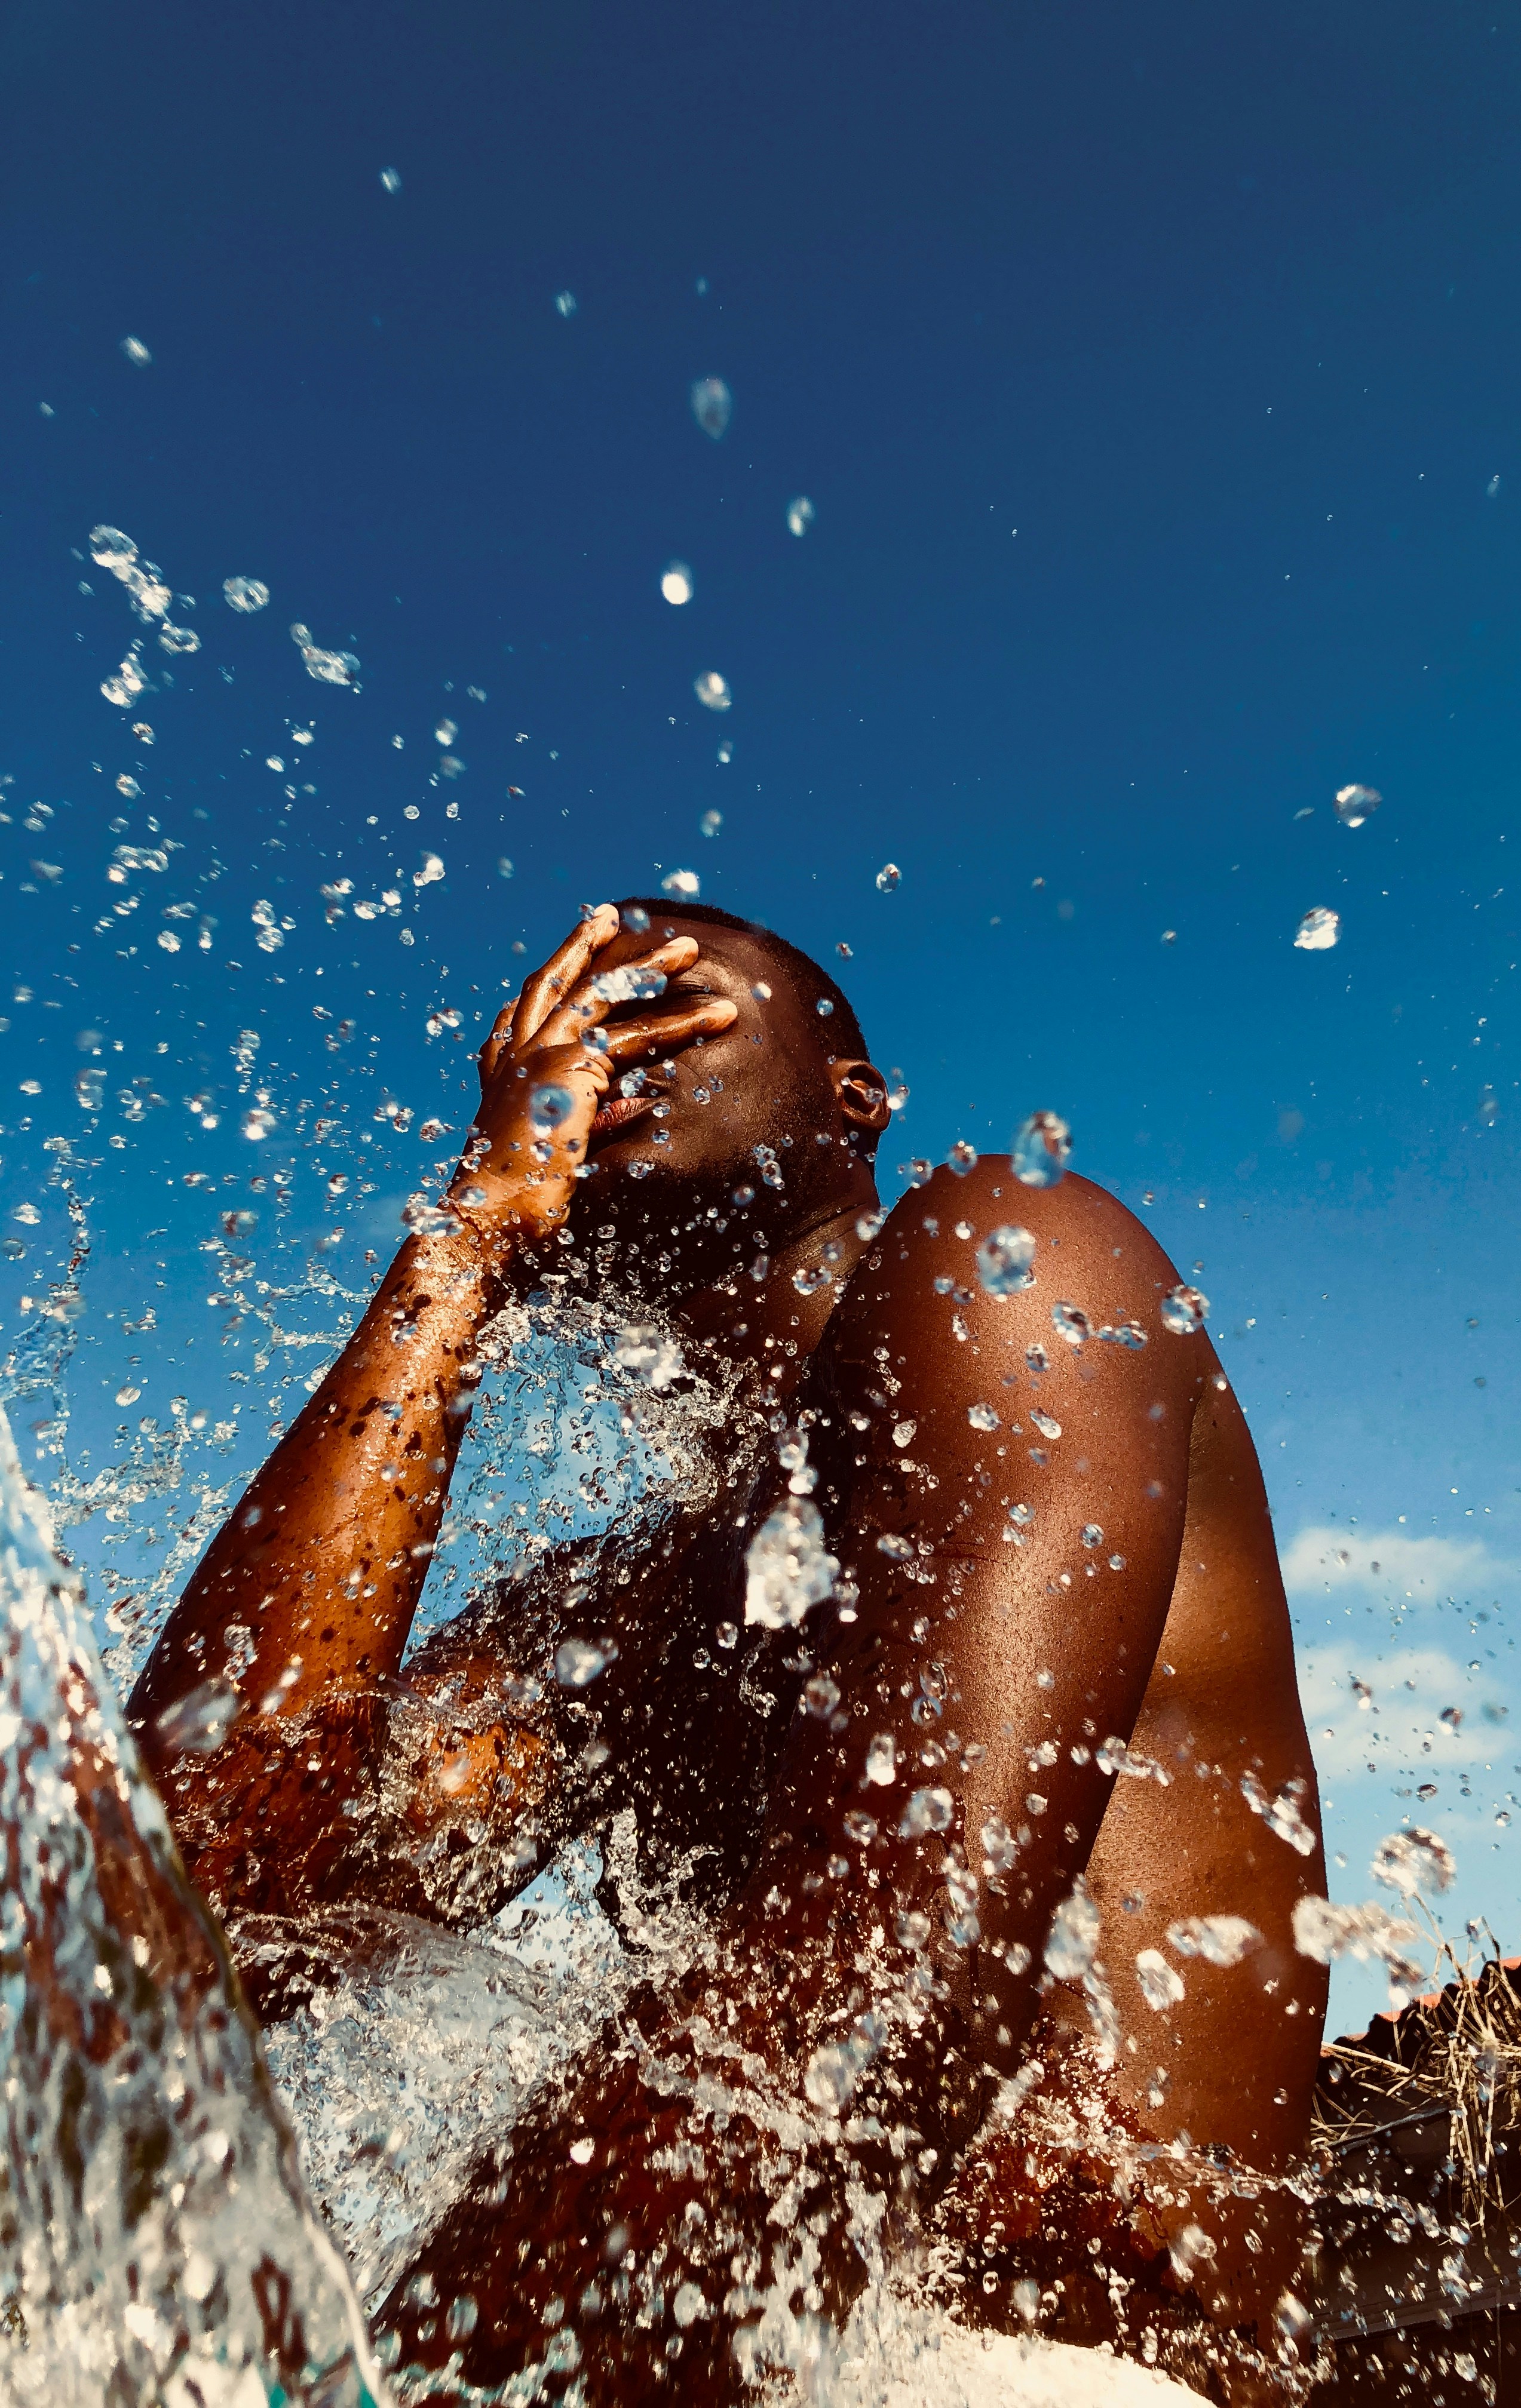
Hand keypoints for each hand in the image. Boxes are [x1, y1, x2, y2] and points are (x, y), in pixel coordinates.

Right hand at [447, 904, 735, 1238]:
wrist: (485, 1232)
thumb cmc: (509, 1217)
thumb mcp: (547, 1160)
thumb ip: (581, 1126)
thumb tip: (623, 1114)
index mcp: (501, 1077)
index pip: (521, 1014)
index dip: (547, 979)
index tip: (565, 957)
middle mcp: (515, 1058)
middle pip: (555, 982)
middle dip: (587, 946)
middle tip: (612, 916)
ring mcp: (539, 1058)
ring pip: (603, 993)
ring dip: (650, 967)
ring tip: (689, 948)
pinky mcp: (569, 1071)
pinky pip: (639, 1037)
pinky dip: (684, 1023)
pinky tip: (719, 1013)